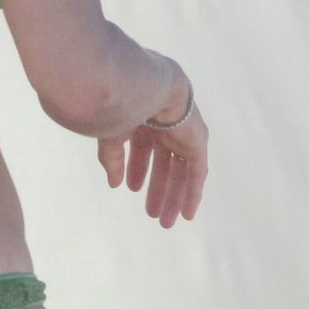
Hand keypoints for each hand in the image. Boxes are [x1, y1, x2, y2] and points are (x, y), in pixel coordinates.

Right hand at [97, 91, 207, 228]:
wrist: (143, 87)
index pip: (144, 149)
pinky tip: (186, 213)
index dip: (136, 170)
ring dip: (173, 196)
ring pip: (181, 171)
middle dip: (157, 189)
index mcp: (144, 119)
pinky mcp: (197, 141)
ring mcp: (184, 133)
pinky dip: (192, 193)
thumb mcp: (110, 135)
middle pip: (165, 165)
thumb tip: (114, 183)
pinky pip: (198, 172)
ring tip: (166, 221)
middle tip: (152, 214)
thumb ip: (112, 159)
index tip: (130, 189)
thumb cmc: (120, 104)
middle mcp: (166, 126)